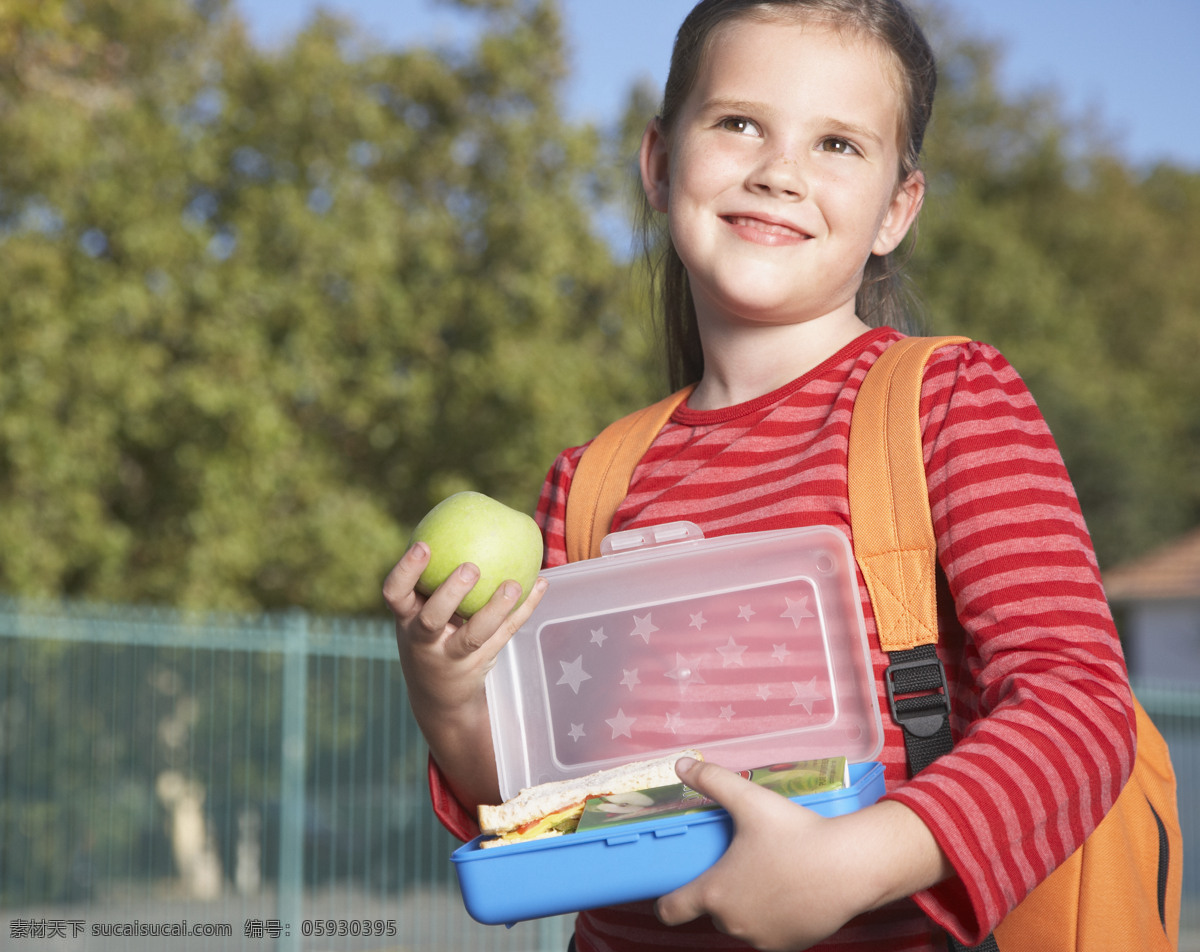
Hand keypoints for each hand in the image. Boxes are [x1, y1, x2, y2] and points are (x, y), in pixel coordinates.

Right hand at [382, 541, 547, 806]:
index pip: (395, 593)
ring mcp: (450, 657)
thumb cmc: (430, 634)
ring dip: (495, 609)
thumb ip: (434, 575)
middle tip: (470, 567)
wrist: (437, 696)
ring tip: (513, 583)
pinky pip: (503, 636)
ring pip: (473, 635)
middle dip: (449, 593)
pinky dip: (522, 611)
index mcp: (405, 618)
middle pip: (432, 618)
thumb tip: (467, 516)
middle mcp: (422, 640)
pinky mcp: (478, 666)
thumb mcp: (420, 608)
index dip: (406, 570)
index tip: (423, 545)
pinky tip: (541, 585)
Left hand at [654, 758, 948, 951]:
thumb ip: (712, 781)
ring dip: (747, 907)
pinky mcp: (789, 947)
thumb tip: (681, 765)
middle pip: (713, 912)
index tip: (671, 891)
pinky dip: (773, 919)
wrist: (849, 867)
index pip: (671, 910)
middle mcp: (733, 923)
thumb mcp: (749, 800)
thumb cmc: (796, 834)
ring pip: (743, 924)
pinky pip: (770, 933)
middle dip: (722, 891)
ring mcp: (762, 939)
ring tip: (767, 874)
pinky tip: (787, 892)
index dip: (667, 902)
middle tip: (740, 863)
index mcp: (715, 893)